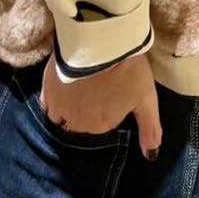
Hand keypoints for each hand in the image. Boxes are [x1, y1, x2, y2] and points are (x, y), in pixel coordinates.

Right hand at [40, 50, 162, 160]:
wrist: (100, 40)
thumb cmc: (128, 70)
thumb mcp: (147, 99)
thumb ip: (149, 129)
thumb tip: (151, 157)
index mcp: (101, 126)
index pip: (102, 127)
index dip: (108, 112)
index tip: (113, 96)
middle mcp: (78, 123)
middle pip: (81, 124)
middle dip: (89, 112)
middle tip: (98, 89)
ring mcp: (60, 108)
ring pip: (63, 117)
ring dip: (70, 108)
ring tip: (80, 89)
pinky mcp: (47, 90)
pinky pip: (47, 106)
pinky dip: (54, 101)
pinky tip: (63, 89)